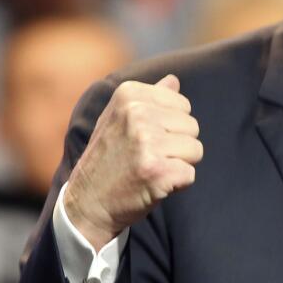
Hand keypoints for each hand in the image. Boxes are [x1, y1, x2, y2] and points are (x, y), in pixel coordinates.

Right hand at [65, 75, 202, 250]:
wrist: (87, 202)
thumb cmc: (109, 158)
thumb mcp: (119, 119)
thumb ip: (148, 98)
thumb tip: (174, 79)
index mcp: (129, 94)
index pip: (182, 105)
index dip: (170, 127)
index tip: (144, 139)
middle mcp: (137, 114)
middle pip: (192, 127)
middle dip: (177, 146)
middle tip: (147, 157)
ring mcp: (147, 142)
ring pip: (196, 150)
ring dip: (178, 164)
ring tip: (150, 169)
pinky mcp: (157, 171)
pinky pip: (190, 174)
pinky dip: (177, 184)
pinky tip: (153, 184)